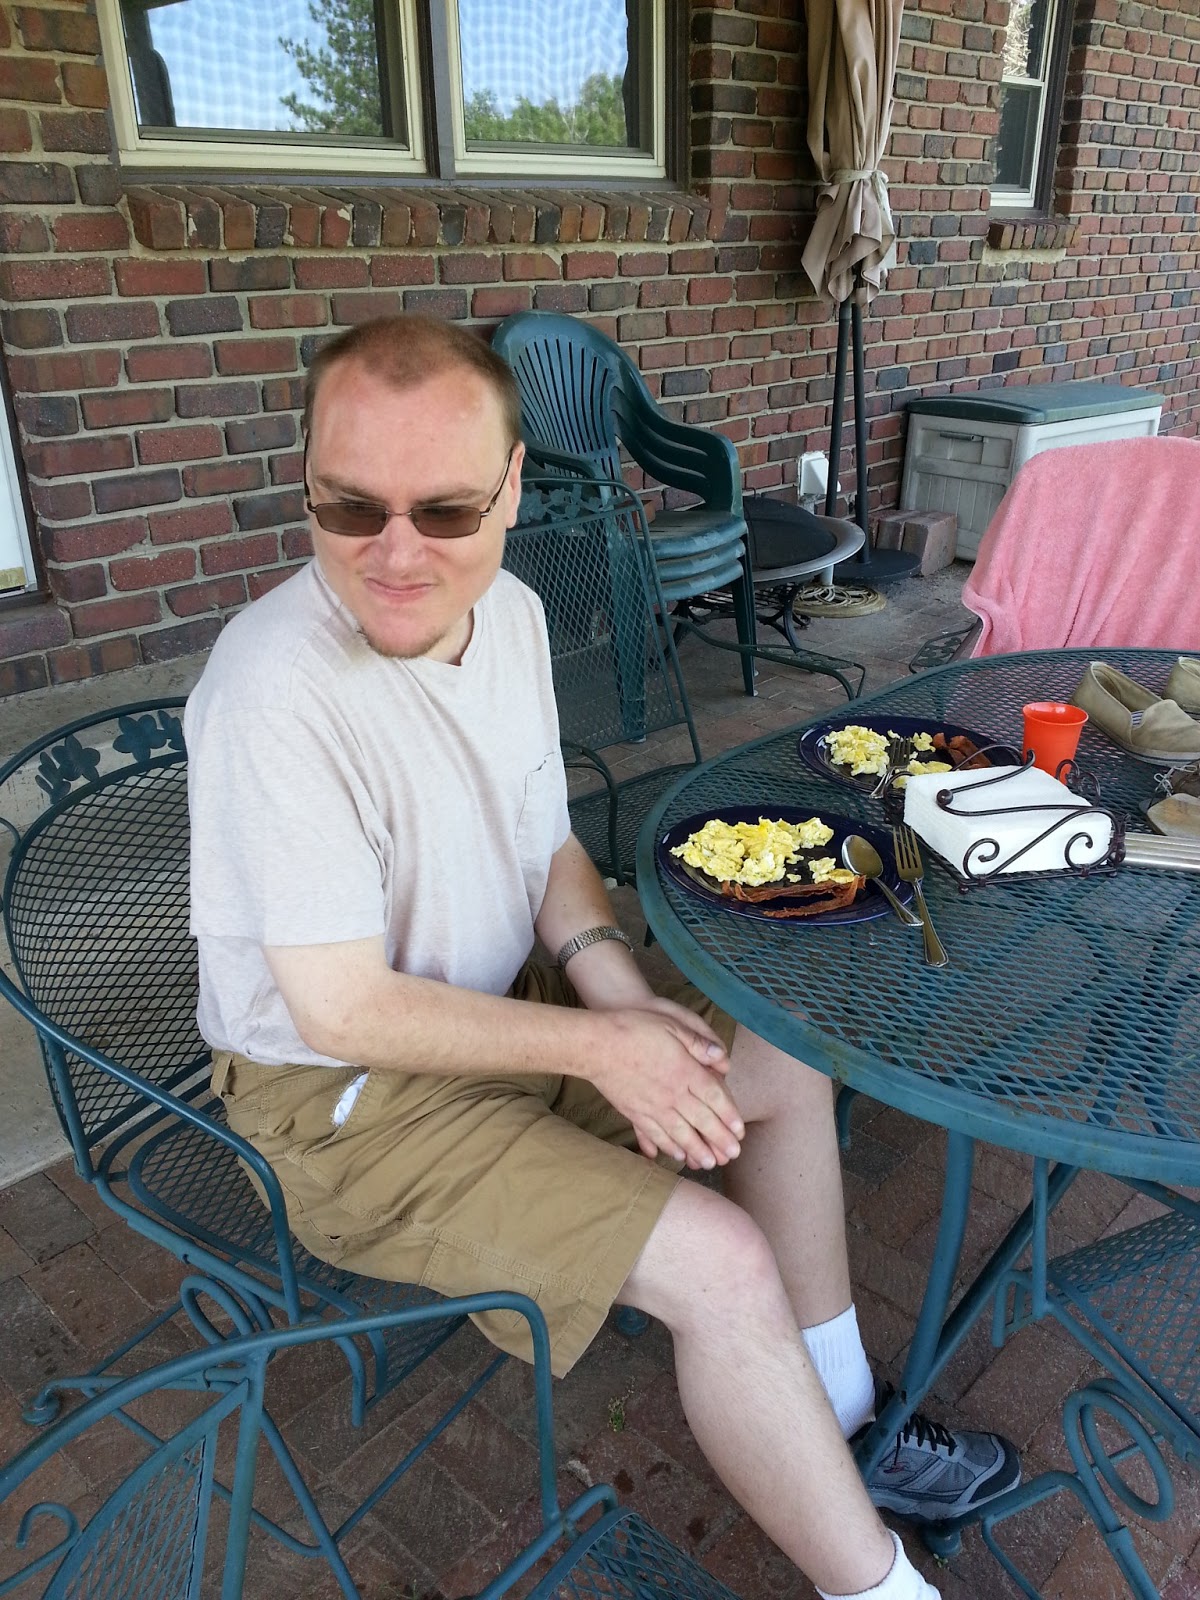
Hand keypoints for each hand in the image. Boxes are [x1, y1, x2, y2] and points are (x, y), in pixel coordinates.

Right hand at [589, 1007, 743, 1170]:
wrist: (595, 1044)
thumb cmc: (633, 1027)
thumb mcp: (671, 1023)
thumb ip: (698, 1041)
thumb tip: (722, 1056)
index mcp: (684, 1070)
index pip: (714, 1096)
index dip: (729, 1115)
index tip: (739, 1130)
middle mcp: (671, 1093)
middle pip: (701, 1120)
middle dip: (719, 1139)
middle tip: (733, 1154)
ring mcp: (652, 1105)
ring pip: (679, 1133)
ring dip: (696, 1149)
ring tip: (709, 1163)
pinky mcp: (634, 1112)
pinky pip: (654, 1134)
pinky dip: (666, 1146)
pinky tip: (675, 1155)